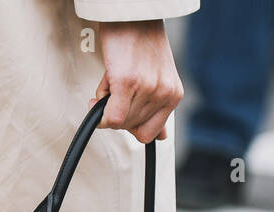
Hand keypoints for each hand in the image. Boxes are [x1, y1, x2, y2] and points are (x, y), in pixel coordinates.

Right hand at [92, 20, 183, 142]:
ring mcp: (147, 88)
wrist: (133, 14)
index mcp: (173, 95)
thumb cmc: (142, 41)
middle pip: (130, 129)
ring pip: (118, 122)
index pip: (150, 134)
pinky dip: (100, 109)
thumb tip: (162, 137)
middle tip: (118, 87)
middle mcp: (163, 93)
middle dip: (118, 112)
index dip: (132, 126)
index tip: (125, 109)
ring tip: (115, 78)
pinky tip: (105, 87)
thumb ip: (159, 108)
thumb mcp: (159, 77)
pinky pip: (110, 117)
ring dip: (108, 103)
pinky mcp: (127, 82)